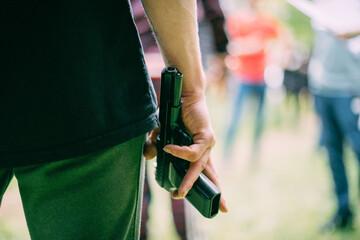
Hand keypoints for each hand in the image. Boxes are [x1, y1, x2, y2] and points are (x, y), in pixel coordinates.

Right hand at [144, 94, 227, 212]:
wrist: (182, 94)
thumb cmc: (173, 114)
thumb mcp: (159, 134)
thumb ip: (154, 146)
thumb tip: (149, 158)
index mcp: (197, 151)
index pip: (205, 173)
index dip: (211, 187)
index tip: (219, 206)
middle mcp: (205, 150)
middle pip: (210, 175)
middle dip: (213, 192)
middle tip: (219, 209)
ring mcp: (207, 143)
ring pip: (200, 167)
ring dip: (189, 180)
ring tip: (179, 192)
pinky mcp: (206, 136)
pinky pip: (193, 151)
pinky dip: (179, 152)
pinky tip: (167, 148)